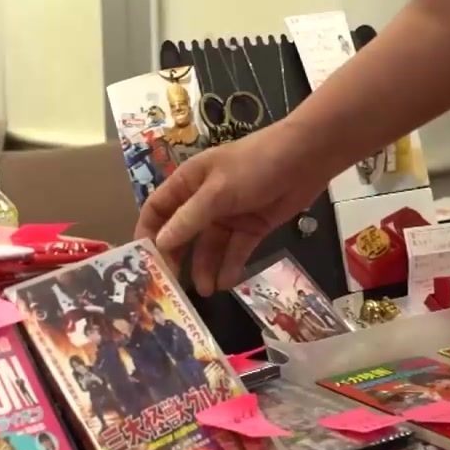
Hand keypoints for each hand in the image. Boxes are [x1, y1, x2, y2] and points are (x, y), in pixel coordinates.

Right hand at [135, 125, 329, 294]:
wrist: (306, 157)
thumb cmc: (254, 164)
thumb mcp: (217, 192)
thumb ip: (189, 219)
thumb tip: (160, 245)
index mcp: (188, 183)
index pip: (157, 210)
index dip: (148, 233)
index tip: (143, 262)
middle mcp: (203, 201)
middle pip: (182, 234)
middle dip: (177, 258)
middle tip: (173, 286)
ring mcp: (228, 215)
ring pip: (209, 247)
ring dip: (205, 268)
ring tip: (205, 291)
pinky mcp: (251, 227)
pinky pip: (235, 251)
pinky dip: (230, 266)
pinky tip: (226, 283)